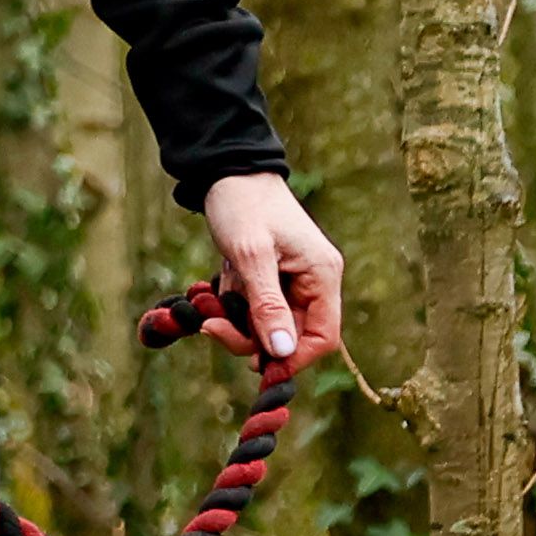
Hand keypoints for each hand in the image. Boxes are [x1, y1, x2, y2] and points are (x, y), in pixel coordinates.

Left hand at [199, 172, 345, 374]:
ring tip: (212, 297)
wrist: (225, 171)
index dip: (292, 357)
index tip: (256, 364)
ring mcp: (293, 279)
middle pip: (291, 333)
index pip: (323, 337)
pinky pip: (254, 305)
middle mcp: (314, 280)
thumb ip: (267, 305)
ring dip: (238, 319)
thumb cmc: (242, 205)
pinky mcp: (271, 275)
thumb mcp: (251, 256)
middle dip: (252, 337)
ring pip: (268, 322)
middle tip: (212, 326)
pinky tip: (219, 281)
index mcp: (323, 275)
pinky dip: (234, 301)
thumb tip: (282, 351)